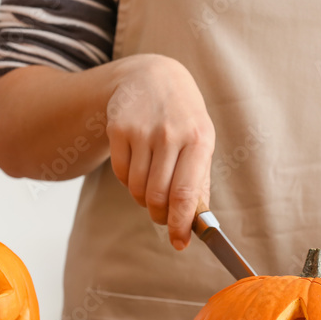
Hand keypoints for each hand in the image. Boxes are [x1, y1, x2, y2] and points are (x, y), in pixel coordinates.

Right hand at [105, 54, 214, 250]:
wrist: (154, 77)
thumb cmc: (184, 118)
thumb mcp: (201, 141)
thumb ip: (200, 181)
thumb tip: (199, 223)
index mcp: (200, 139)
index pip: (186, 193)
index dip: (180, 223)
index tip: (179, 242)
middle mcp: (172, 134)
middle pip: (158, 196)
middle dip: (159, 216)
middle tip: (162, 217)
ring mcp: (143, 130)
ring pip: (138, 188)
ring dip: (143, 199)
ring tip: (152, 185)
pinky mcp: (119, 128)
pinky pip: (121, 174)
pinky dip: (129, 182)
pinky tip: (138, 166)